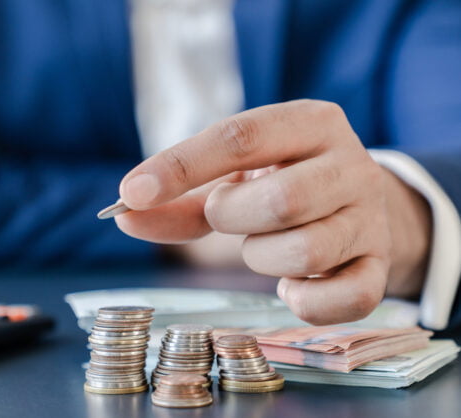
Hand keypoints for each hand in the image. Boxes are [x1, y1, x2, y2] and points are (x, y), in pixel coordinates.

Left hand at [115, 100, 430, 324]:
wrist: (358, 205)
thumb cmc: (280, 184)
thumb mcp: (233, 178)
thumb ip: (179, 197)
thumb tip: (124, 215)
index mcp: (310, 123)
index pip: (241, 137)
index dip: (181, 167)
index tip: (132, 193)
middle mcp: (350, 164)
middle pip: (281, 200)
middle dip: (232, 217)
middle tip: (227, 216)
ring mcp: (371, 217)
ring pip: (308, 251)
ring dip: (263, 257)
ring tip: (262, 246)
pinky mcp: (380, 265)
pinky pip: (348, 298)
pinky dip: (306, 301)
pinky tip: (292, 284)